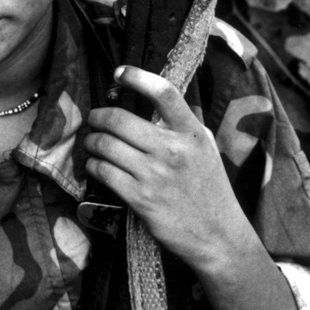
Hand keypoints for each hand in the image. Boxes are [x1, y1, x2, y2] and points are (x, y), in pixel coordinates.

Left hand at [84, 65, 253, 273]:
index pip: (164, 93)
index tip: (119, 73)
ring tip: (91, 142)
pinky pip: (104, 172)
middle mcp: (173, 149)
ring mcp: (155, 174)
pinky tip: (95, 165)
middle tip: (94, 118)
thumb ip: (183, 123)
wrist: (218, 236)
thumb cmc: (209, 187)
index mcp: (191, 132)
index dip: (138, 77)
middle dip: (98, 116)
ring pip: (106, 145)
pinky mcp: (141, 199)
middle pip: (119, 119)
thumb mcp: (205, 147)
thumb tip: (155, 99)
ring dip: (91, 141)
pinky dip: (93, 165)